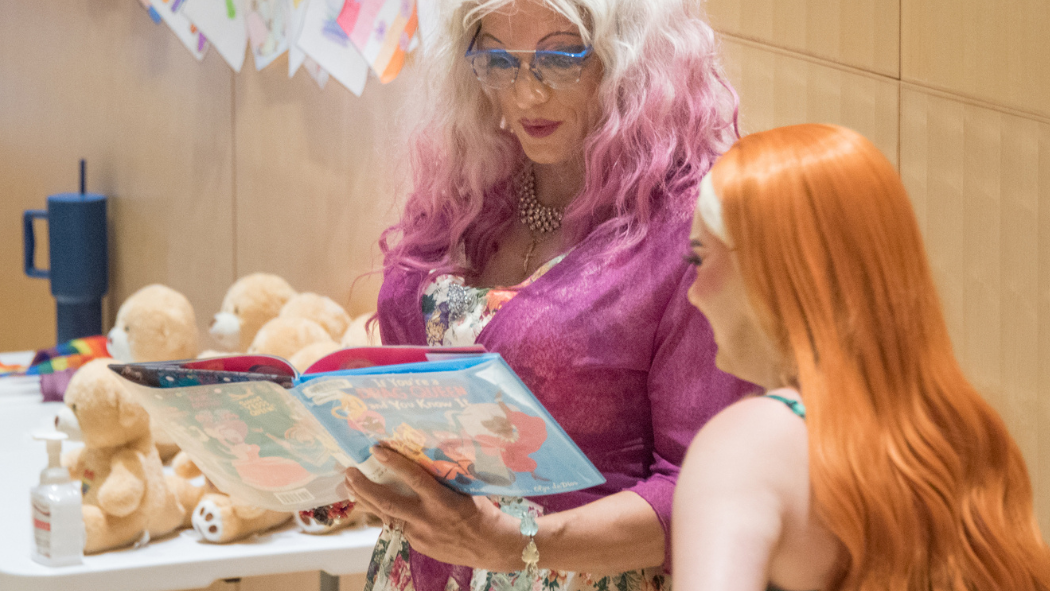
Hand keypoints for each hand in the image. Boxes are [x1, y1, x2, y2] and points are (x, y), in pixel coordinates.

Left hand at [344, 446, 522, 570]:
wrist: (494, 547)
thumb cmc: (485, 513)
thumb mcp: (467, 491)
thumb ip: (444, 479)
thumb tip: (425, 459)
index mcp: (443, 502)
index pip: (413, 478)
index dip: (393, 463)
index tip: (376, 449)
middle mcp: (427, 520)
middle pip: (387, 503)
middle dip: (364, 487)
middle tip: (349, 472)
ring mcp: (420, 536)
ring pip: (386, 517)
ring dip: (366, 501)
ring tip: (351, 487)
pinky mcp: (418, 546)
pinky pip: (399, 526)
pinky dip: (388, 514)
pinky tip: (379, 505)